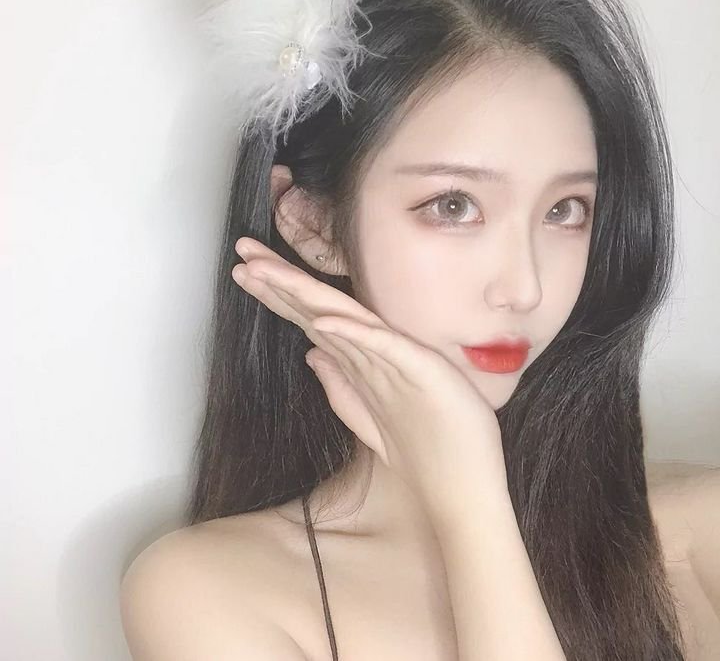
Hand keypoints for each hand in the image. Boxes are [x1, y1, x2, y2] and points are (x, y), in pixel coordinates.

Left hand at [232, 236, 505, 524]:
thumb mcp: (370, 420)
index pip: (312, 319)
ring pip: (342, 316)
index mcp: (362, 361)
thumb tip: (312, 354)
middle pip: (319, 307)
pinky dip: (352, 333)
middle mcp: (375, 351)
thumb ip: (342, 387)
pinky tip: (323, 322)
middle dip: (279, 278)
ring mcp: (397, 357)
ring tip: (263, 269)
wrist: (465, 483)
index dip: (277, 294)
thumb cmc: (427, 449)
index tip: (244, 272)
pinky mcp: (420, 370)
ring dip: (301, 292)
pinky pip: (381, 348)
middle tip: (242, 248)